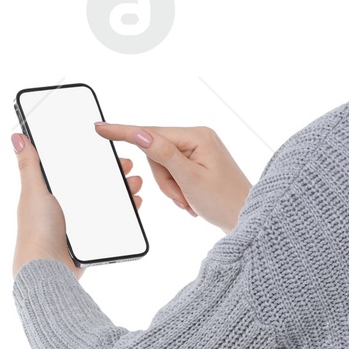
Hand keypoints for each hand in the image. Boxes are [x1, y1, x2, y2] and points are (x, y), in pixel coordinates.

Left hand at [10, 130, 125, 278]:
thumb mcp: (34, 192)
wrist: (48, 269)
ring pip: (105, 201)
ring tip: (135, 183)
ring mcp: (78, 224)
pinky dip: (124, 211)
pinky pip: (111, 221)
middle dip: (112, 173)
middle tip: (127, 166)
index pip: (73, 169)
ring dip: (122, 190)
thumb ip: (29, 165)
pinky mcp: (89, 240)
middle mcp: (63, 207)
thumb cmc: (36, 230)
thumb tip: (17, 137)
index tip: (107, 150)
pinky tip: (134, 203)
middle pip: (93, 184)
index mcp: (49, 193)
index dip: (91, 158)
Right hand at [95, 122, 250, 231]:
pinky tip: (191, 200)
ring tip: (189, 201)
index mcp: (198, 135)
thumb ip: (163, 155)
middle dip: (164, 179)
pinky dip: (177, 190)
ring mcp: (198, 150)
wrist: (248, 220)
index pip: (152, 133)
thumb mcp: (190, 179)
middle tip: (181, 197)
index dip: (125, 133)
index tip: (100, 128)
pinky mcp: (197, 163)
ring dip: (171, 188)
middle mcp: (198, 137)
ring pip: (162, 166)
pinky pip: (173, 173)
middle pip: (156, 153)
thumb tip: (140, 134)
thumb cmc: (225, 202)